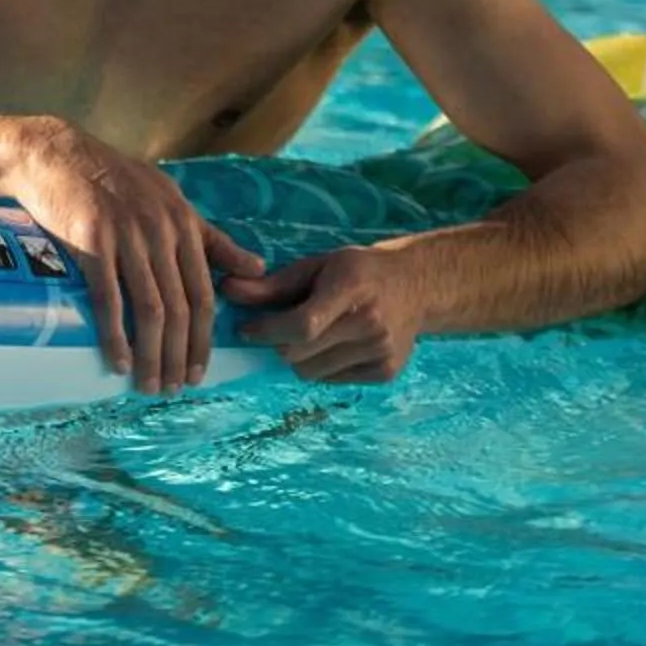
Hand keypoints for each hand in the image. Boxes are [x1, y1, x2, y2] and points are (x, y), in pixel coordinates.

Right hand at [7, 120, 268, 394]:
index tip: (198, 372)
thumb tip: (257, 268)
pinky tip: (118, 361)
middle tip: (173, 389)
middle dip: (179, 355)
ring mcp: (127, 237)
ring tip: (148, 385)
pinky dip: (115, 335)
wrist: (55, 156)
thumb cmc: (113, 179)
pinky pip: (110, 298)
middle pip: (180, 308)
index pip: (204, 294)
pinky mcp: (92, 241)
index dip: (203, 339)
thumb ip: (211, 238)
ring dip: (152, 354)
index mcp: (184, 224)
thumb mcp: (171, 200)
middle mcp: (161, 232)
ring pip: (150, 309)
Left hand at [223, 247, 421, 383]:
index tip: (247, 328)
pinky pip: (332, 380)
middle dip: (278, 344)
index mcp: (351, 288)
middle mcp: (370, 324)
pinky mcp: (385, 373)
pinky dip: (321, 367)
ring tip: (309, 336)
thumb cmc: (358, 271)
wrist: (416, 287)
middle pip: (301, 354)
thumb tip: (228, 291)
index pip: (302, 325)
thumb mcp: (317, 265)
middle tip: (277, 330)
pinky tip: (334, 345)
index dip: (267, 331)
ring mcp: (381, 352)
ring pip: (312, 373)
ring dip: (298, 358)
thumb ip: (273, 284)